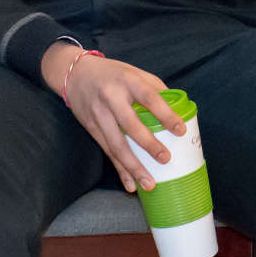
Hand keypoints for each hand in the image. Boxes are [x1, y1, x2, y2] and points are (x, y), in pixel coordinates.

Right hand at [40, 42, 187, 192]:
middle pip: (130, 125)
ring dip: (133, 167)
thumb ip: (155, 88)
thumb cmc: (113, 73)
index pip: (149, 98)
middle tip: (166, 160)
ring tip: (149, 184)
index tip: (180, 131)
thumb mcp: (134, 72)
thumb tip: (179, 109)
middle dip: (148, 144)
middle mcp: (111, 98)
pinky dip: (119, 169)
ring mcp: (99, 114)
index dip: (165, 115)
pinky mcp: (91, 128)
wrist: (75, 73)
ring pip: (116, 145)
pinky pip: (107, 152)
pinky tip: (130, 184)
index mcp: (128, 81)